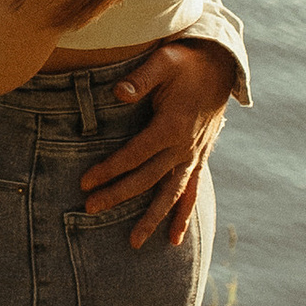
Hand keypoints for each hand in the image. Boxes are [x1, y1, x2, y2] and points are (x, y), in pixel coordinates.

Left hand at [79, 38, 238, 250]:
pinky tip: (173, 238)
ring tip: (134, 242)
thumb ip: (140, 79)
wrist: (220, 66)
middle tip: (90, 208)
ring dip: (152, 218)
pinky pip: (190, 192)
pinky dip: (182, 214)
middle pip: (146, 179)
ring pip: (170, 194)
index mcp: (172, 126)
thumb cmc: (186, 62)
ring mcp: (193, 156)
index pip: (134, 155)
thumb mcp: (163, 62)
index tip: (85, 182)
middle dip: (118, 195)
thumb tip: (118, 93)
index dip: (109, 169)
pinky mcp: (198, 158)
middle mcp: (184, 147)